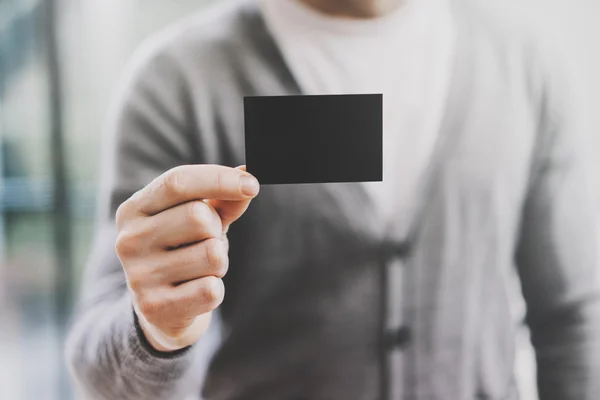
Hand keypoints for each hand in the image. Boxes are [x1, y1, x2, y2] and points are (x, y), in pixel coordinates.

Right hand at [115, 165, 258, 350]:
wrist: (161, 310)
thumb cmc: (183, 251)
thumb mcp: (200, 220)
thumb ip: (223, 200)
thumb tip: (248, 177)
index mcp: (134, 209)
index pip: (178, 182)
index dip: (219, 179)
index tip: (252, 185)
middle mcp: (129, 240)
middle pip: (199, 217)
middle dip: (216, 229)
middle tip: (205, 242)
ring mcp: (139, 276)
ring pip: (212, 255)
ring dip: (219, 262)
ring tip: (199, 269)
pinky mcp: (155, 308)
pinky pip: (211, 290)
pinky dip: (215, 290)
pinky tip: (194, 292)